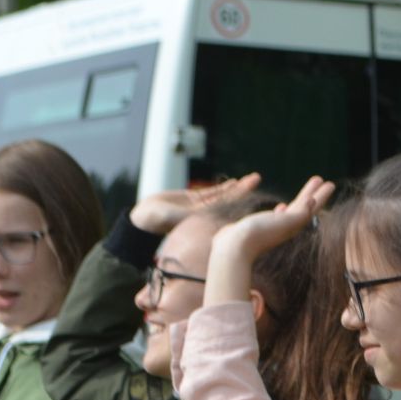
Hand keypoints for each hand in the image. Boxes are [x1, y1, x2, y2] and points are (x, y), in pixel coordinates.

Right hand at [129, 173, 261, 235]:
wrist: (143, 220)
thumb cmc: (157, 221)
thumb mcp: (174, 216)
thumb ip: (189, 213)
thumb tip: (206, 211)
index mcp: (204, 220)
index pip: (227, 207)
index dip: (240, 197)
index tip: (253, 189)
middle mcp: (206, 215)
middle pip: (229, 200)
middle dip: (243, 189)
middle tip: (257, 178)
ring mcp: (200, 208)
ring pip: (223, 196)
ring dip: (237, 188)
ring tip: (252, 179)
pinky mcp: (192, 201)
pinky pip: (212, 193)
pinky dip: (223, 188)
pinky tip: (234, 182)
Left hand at [203, 175, 334, 306]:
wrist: (234, 248)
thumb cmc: (229, 244)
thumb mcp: (234, 232)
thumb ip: (235, 231)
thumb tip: (225, 233)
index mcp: (270, 230)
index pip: (284, 217)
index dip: (291, 209)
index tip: (296, 201)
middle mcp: (281, 229)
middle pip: (302, 211)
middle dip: (312, 199)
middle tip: (323, 187)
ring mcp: (287, 226)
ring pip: (309, 209)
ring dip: (320, 196)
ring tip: (329, 183)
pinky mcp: (290, 222)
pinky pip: (307, 210)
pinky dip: (316, 200)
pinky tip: (322, 189)